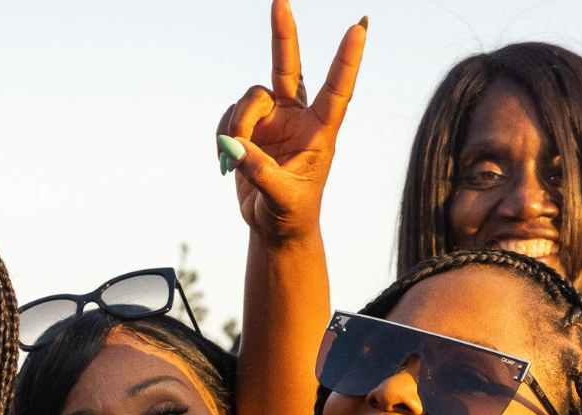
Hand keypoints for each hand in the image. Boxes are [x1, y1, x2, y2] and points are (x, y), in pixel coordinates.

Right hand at [216, 0, 366, 243]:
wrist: (274, 225)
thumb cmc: (291, 213)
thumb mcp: (283, 197)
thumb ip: (261, 172)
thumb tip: (235, 148)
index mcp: (321, 130)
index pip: (337, 90)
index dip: (346, 60)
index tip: (358, 28)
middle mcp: (297, 116)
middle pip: (289, 67)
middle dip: (283, 34)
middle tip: (280, 1)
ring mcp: (272, 119)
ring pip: (248, 99)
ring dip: (236, 125)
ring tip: (235, 158)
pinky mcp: (248, 128)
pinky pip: (228, 117)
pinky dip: (223, 135)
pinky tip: (228, 158)